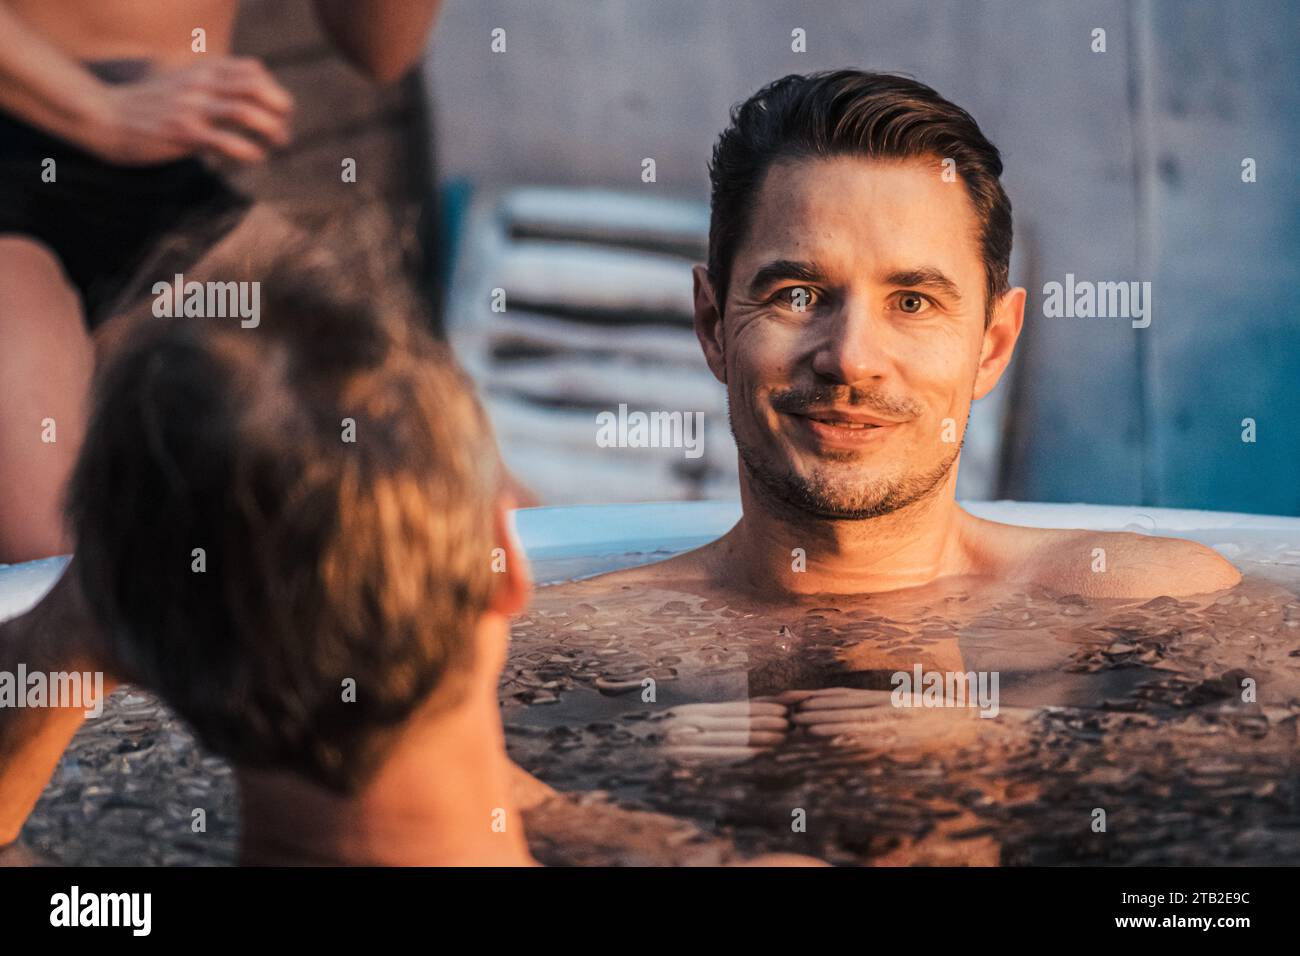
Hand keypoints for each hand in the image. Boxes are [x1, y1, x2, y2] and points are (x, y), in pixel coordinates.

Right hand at [86, 57, 293, 165]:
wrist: (106, 117)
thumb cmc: (149, 105)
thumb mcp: (182, 82)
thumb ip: (212, 82)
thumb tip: (250, 87)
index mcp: (202, 69)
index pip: (253, 69)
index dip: (274, 91)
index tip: (277, 113)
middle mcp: (199, 83)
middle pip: (256, 86)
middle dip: (280, 109)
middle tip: (284, 132)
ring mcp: (191, 107)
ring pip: (245, 111)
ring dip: (271, 130)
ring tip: (277, 144)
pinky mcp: (183, 133)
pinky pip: (226, 141)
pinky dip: (249, 151)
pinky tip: (254, 158)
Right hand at [658, 699, 790, 762]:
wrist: (618, 756)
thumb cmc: (652, 742)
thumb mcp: (680, 725)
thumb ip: (705, 722)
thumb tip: (737, 720)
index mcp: (689, 713)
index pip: (732, 709)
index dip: (759, 707)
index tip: (781, 707)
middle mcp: (687, 724)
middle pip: (735, 722)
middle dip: (766, 721)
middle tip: (790, 722)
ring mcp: (683, 743)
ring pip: (730, 738)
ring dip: (759, 737)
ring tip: (782, 737)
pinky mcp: (679, 762)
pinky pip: (716, 757)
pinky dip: (741, 754)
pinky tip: (759, 754)